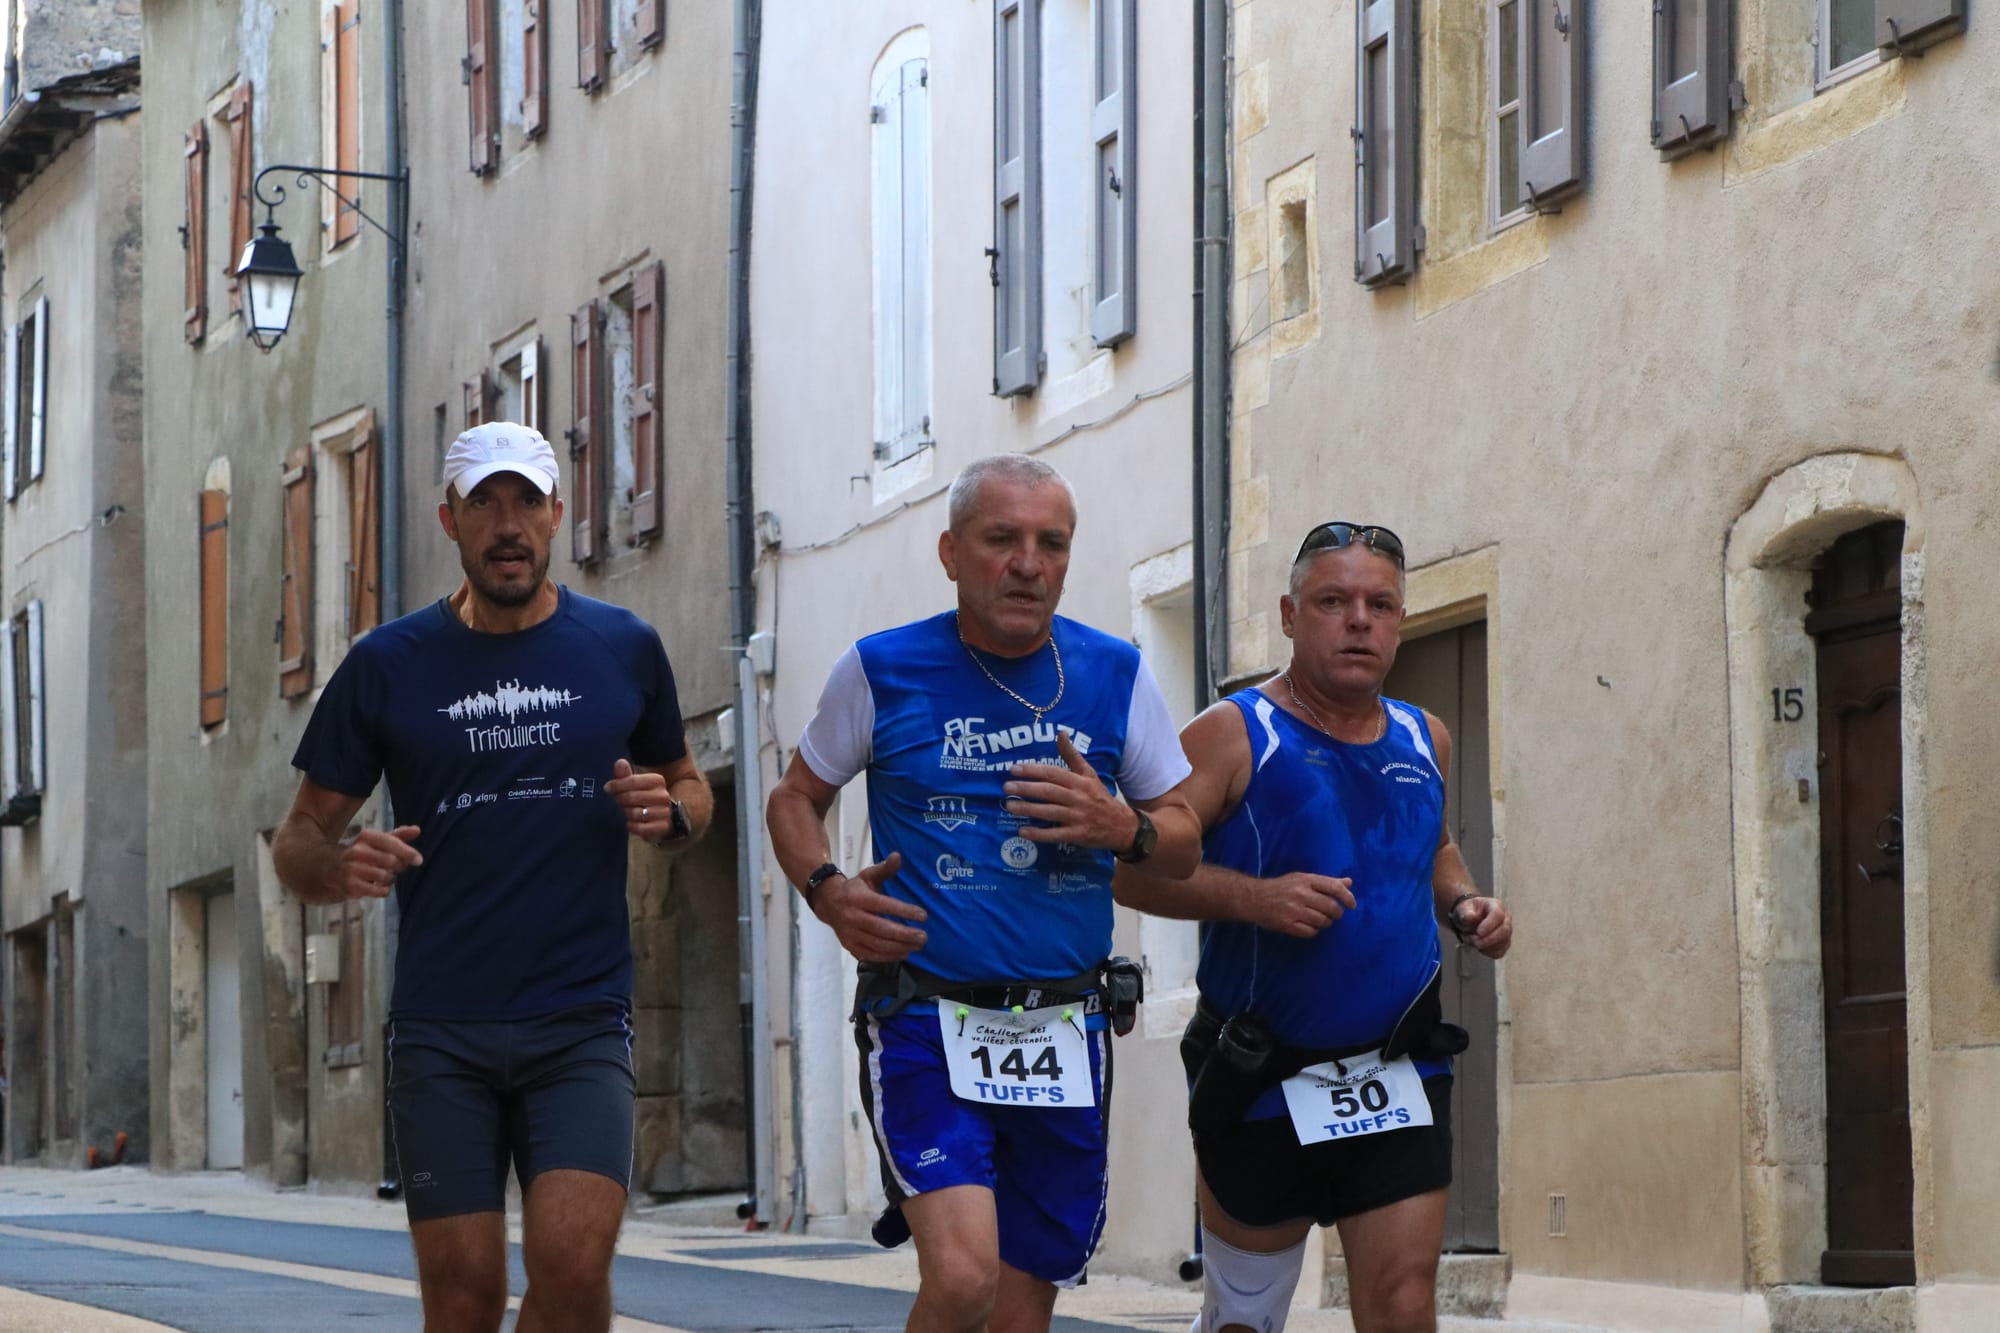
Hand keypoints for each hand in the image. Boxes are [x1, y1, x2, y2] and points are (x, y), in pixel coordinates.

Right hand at [340, 826, 421, 899]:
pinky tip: (378, 886)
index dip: (407, 852)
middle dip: (399, 866)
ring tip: (383, 876)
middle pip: (392, 861)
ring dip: (390, 879)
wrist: (331, 868)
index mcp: (366, 836)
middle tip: (394, 868)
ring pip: (386, 877)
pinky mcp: (351, 886)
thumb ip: (398, 836)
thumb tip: (417, 830)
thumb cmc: (363, 853)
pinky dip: (384, 890)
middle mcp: (357, 851)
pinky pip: (380, 891)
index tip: (418, 860)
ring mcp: (352, 869)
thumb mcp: (378, 841)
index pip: (391, 842)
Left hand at [607, 759, 677, 843]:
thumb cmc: (643, 797)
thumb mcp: (634, 784)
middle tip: (618, 801)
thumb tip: (620, 762)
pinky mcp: (663, 827)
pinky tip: (631, 822)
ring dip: (627, 813)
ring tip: (627, 811)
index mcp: (657, 781)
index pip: (632, 781)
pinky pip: (641, 828)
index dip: (617, 785)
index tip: (608, 788)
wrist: (660, 816)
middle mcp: (663, 795)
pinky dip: (632, 826)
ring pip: (635, 813)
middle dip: (620, 800)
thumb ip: (625, 774)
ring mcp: (665, 812)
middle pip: (632, 797)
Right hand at [815, 853, 928, 963]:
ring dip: (899, 947)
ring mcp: (850, 934)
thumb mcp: (868, 875)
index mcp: (859, 898)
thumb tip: (898, 856)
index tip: (924, 916)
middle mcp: (853, 917)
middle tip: (923, 937)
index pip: (884, 906)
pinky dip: (888, 957)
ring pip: (877, 944)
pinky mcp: (849, 946)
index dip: (904, 911)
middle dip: (904, 935)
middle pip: (881, 929)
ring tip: (917, 946)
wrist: (828, 903)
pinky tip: (903, 953)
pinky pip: (870, 955)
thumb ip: (884, 869)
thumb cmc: (855, 889)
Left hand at [1003, 731, 1137, 850]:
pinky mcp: (1077, 835)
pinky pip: (1055, 834)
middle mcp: (1078, 798)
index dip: (1033, 771)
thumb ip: (1072, 755)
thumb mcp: (1089, 774)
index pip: (1053, 773)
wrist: (1122, 825)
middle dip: (1026, 789)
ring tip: (1009, 806)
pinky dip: (1038, 834)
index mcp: (1080, 781)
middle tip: (1007, 787)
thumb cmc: (1099, 797)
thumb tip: (1061, 732)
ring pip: (1049, 812)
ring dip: (1028, 809)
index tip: (1014, 769)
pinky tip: (1022, 832)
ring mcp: (1078, 817)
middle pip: (1049, 791)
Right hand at [1246, 872, 1355, 937]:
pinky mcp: (1287, 925)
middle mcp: (1301, 894)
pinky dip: (1314, 931)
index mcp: (1306, 880)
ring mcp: (1294, 910)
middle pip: (1331, 907)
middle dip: (1337, 913)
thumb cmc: (1281, 887)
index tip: (1352, 905)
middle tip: (1334, 914)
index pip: (1334, 887)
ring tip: (1319, 919)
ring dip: (1325, 922)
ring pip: (1322, 921)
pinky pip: (1311, 932)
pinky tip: (1308, 926)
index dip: (1347, 897)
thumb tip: (1349, 883)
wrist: (1253, 898)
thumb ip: (1326, 881)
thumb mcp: (1302, 879)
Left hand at [1450, 896, 1511, 958]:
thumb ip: (1466, 913)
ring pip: (1503, 943)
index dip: (1489, 925)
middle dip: (1488, 939)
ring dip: (1485, 946)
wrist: (1469, 920)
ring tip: (1471, 940)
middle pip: (1505, 931)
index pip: (1498, 915)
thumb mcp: (1463, 909)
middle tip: (1473, 941)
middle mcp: (1505, 918)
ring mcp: (1507, 932)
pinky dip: (1487, 952)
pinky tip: (1478, 946)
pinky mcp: (1504, 944)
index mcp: (1496, 905)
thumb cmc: (1468, 912)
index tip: (1478, 932)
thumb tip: (1472, 917)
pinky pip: (1499, 952)